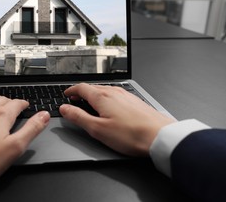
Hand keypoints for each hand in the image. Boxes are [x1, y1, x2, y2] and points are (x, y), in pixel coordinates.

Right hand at [60, 83, 174, 155]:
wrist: (160, 136)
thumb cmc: (131, 135)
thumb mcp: (97, 129)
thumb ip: (78, 117)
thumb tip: (64, 109)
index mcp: (103, 97)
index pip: (81, 88)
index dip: (71, 90)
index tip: (66, 94)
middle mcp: (115, 92)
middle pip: (93, 87)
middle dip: (81, 92)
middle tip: (74, 97)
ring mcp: (126, 95)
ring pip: (105, 90)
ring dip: (94, 94)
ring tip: (89, 101)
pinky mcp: (135, 101)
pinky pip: (116, 94)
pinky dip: (106, 97)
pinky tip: (109, 106)